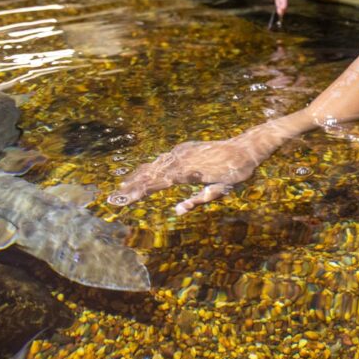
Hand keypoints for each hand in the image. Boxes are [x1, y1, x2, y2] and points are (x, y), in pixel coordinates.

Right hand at [108, 136, 270, 214]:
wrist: (245, 148)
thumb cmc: (235, 173)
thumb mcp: (220, 191)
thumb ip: (199, 200)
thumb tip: (178, 211)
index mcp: (187, 172)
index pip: (157, 184)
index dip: (139, 192)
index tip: (123, 199)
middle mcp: (181, 160)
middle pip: (151, 174)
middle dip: (132, 186)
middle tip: (113, 197)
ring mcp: (183, 152)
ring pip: (155, 165)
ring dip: (139, 176)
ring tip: (123, 187)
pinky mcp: (186, 148)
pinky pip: (164, 158)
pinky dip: (151, 166)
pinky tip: (144, 172)